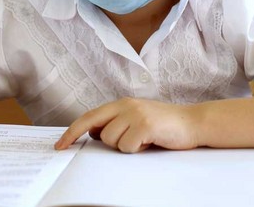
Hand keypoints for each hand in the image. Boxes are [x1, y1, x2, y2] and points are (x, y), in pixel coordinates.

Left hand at [55, 98, 201, 152]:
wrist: (193, 123)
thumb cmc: (165, 125)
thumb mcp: (137, 119)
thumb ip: (117, 123)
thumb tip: (96, 133)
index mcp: (122, 103)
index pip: (90, 116)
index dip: (72, 131)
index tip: (60, 145)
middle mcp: (126, 105)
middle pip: (97, 128)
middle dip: (97, 141)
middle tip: (91, 147)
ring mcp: (135, 114)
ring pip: (112, 140)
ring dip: (126, 146)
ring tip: (143, 140)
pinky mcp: (145, 125)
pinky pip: (127, 147)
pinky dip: (138, 150)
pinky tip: (150, 142)